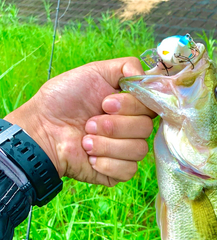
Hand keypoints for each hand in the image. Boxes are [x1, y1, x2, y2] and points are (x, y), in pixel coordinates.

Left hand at [5, 58, 155, 186]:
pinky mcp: (119, 172)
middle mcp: (131, 127)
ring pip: (139, 150)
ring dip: (107, 144)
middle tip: (89, 123)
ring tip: (85, 140)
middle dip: (114, 126)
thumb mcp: (94, 71)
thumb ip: (126, 67)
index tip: (105, 103)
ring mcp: (126, 150)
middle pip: (146, 128)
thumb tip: (147, 76)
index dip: (132, 106)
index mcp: (130, 105)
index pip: (152, 106)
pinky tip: (90, 157)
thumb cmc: (63, 100)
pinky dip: (107, 163)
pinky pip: (129, 170)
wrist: (42, 130)